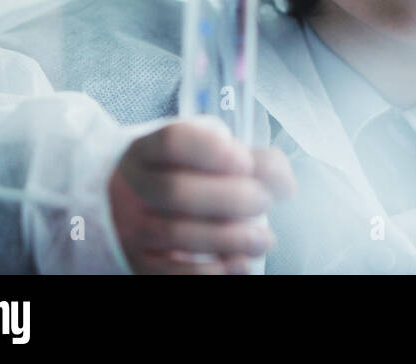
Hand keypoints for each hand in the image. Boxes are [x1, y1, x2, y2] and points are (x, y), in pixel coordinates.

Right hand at [108, 118, 295, 273]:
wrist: (136, 207)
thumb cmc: (189, 173)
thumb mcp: (214, 153)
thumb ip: (252, 158)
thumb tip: (283, 183)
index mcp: (149, 149)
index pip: (172, 142)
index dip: (211, 151)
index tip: (245, 160)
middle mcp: (132, 187)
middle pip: (175, 191)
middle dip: (231, 198)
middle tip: (264, 202)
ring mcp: (131, 227)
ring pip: (175, 234)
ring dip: (230, 238)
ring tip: (263, 239)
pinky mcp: (141, 262)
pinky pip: (171, 273)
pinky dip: (211, 272)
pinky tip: (241, 264)